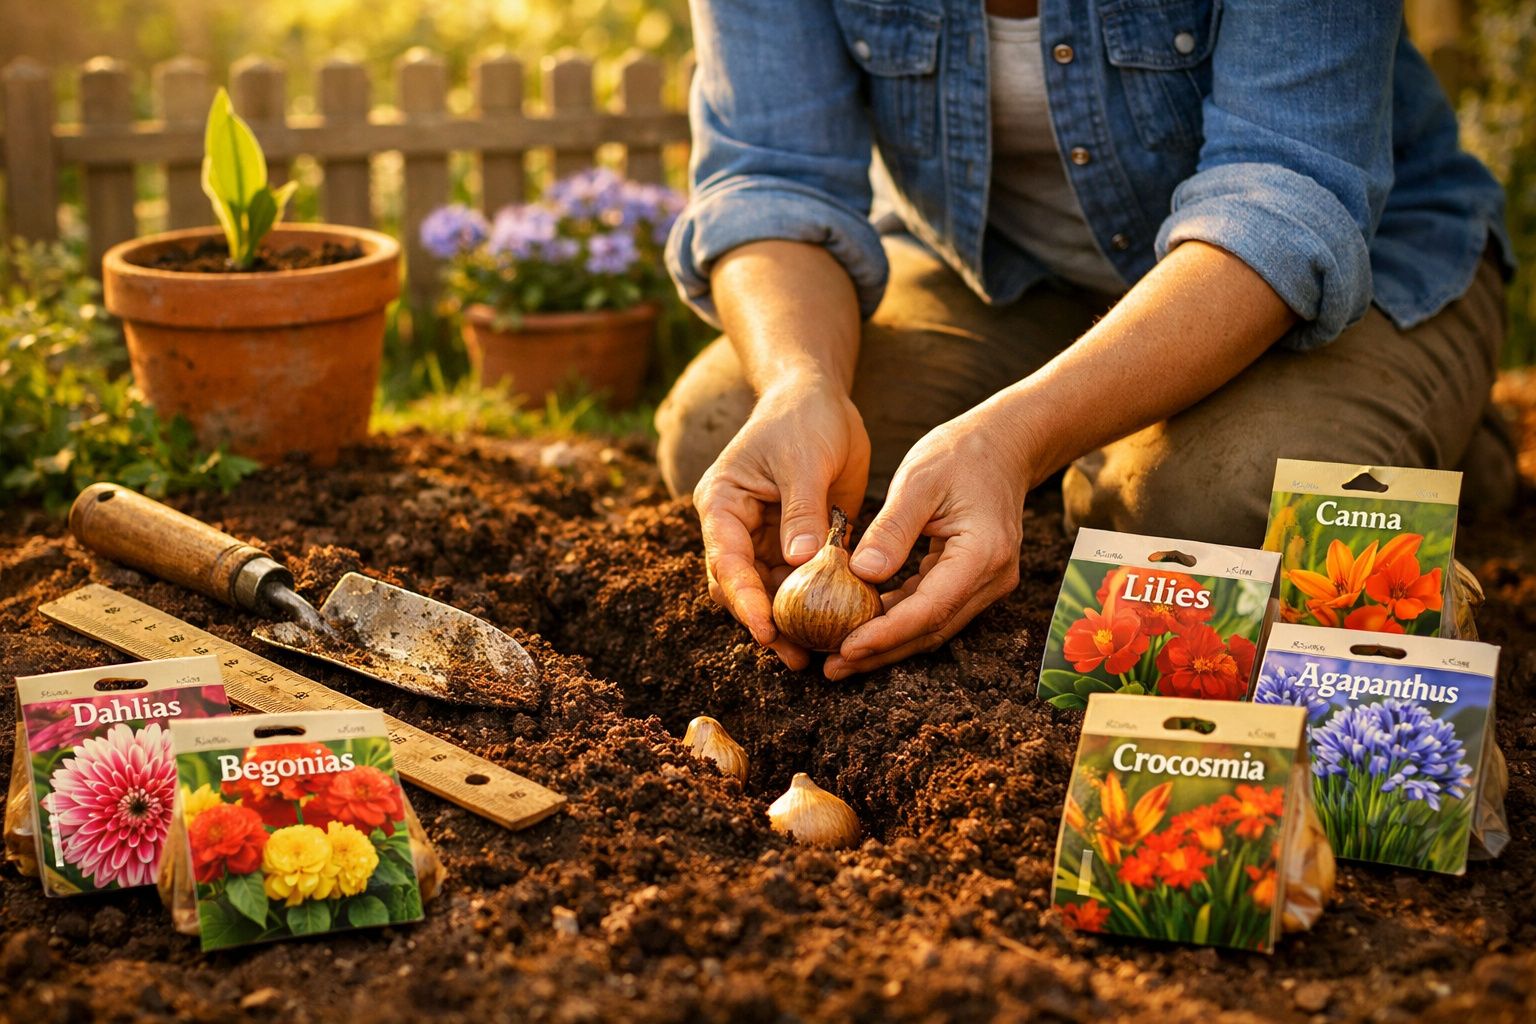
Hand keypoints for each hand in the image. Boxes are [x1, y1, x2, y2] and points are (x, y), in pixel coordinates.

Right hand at [694, 379, 870, 668]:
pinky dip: (814, 605)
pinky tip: (836, 628)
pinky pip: (799, 583)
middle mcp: (736, 528)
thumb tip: (800, 561)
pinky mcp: (793, 545)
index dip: (744, 598)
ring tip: (815, 656)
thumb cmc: (804, 419)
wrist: (819, 400)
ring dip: (790, 622)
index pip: (726, 559)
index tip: (766, 629)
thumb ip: (802, 511)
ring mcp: (763, 540)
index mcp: (722, 504)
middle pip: (740, 588)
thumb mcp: (804, 460)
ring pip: (769, 593)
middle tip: (795, 656)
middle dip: (765, 623)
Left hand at [827, 405, 1034, 678]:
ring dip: (887, 643)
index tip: (845, 648)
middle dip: (881, 652)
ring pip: (931, 627)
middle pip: (931, 630)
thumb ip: (892, 529)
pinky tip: (861, 625)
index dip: (886, 634)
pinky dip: (897, 620)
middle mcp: (991, 579)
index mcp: (983, 554)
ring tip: (838, 657)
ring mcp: (986, 584)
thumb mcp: (918, 480)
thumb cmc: (960, 454)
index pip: (930, 609)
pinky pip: (931, 610)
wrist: (1001, 445)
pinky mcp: (971, 581)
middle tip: (832, 669)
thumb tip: (862, 574)